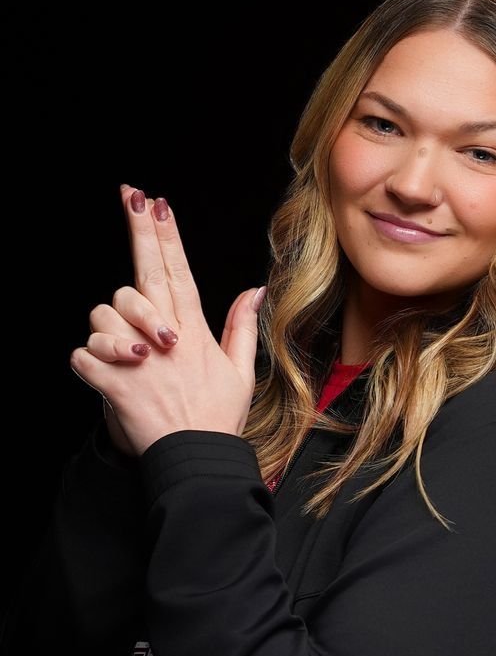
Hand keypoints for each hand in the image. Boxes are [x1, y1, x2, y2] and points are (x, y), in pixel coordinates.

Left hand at [69, 186, 259, 455]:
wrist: (195, 460)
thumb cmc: (216, 418)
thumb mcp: (241, 373)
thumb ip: (242, 327)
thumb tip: (253, 290)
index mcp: (194, 333)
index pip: (180, 274)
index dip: (167, 237)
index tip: (158, 205)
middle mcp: (167, 340)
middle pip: (147, 274)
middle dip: (140, 231)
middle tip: (130, 195)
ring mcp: (139, 360)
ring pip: (103, 316)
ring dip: (106, 330)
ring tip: (126, 354)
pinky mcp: (113, 383)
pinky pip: (82, 355)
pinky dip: (87, 362)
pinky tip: (105, 374)